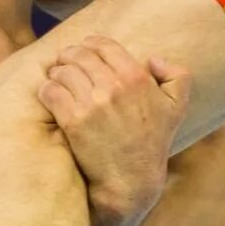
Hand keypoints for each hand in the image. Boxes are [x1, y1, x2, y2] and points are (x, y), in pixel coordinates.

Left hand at [38, 35, 192, 225]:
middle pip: (78, 55)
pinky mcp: (73, 121)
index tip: (84, 53)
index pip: (101, 44)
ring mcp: (92, 104)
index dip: (89, 45)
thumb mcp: (177, 107)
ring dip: (57, 75)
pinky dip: (47, 91)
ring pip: (61, 71)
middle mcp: (114, 86)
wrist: (131, 180)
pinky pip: (50, 91)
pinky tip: (52, 98)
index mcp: (136, 77)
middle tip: (66, 66)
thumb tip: (152, 59)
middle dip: (69, 58)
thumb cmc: (152, 142)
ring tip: (59, 83)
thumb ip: (177, 75)